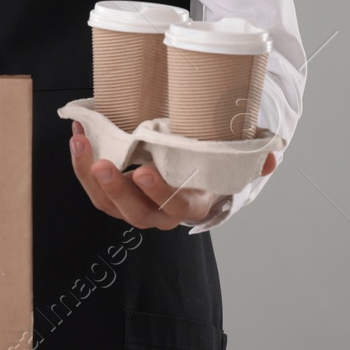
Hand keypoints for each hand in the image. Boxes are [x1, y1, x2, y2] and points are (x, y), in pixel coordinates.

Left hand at [67, 120, 278, 229]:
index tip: (145, 172)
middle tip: (102, 163)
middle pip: (134, 212)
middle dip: (115, 188)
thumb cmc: (207, 168)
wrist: (190, 178)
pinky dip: (81, 164)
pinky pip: (93, 187)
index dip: (159, 193)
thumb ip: (250, 160)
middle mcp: (159, 213)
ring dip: (88, 175)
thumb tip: (271, 156)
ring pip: (106, 203)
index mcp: (190, 205)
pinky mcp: (113, 196)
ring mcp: (132, 206)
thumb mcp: (230, 163)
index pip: (175, 205)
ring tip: (80, 142)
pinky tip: (78, 136)